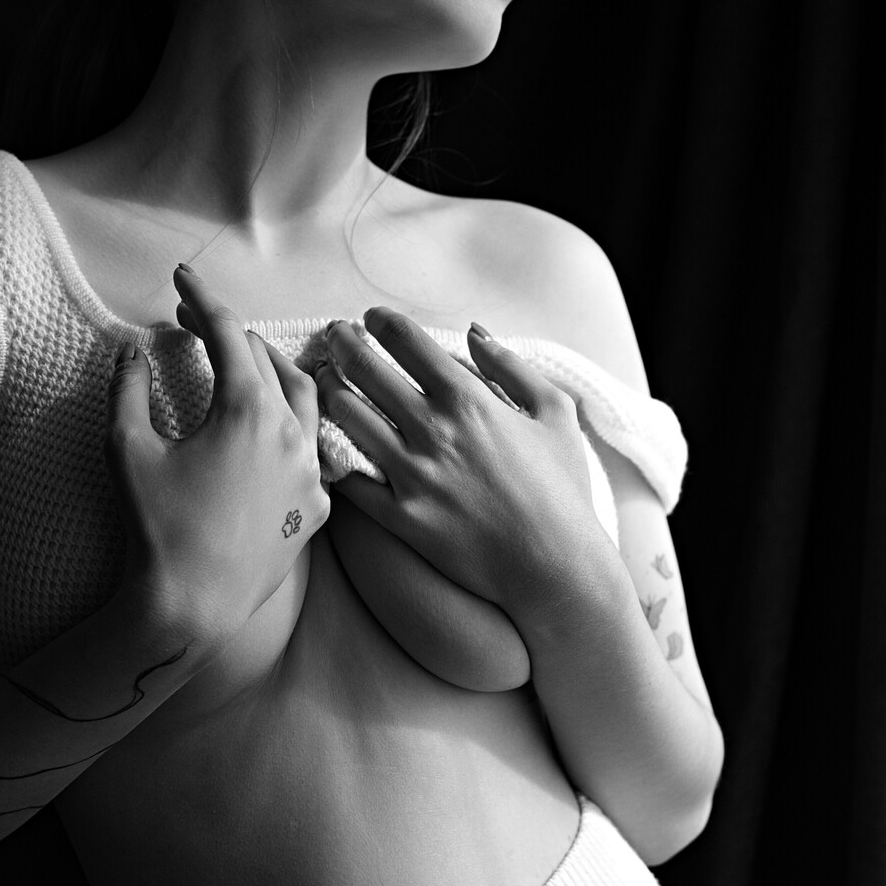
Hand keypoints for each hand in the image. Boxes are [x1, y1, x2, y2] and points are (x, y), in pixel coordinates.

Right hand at [105, 265, 329, 645]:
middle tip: (195, 320)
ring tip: (246, 361)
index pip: (228, 334)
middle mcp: (290, 433)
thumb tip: (130, 354)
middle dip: (230, 333)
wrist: (191, 606)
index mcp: (247, 410)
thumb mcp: (126, 448)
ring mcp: (310, 472)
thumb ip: (127, 389)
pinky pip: (314, 451)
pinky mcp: (316, 508)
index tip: (184, 276)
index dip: (203, 299)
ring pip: (305, 400)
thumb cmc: (155, 527)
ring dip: (274, 371)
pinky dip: (293, 427)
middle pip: (267, 360)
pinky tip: (275, 427)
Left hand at [315, 311, 601, 623]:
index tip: (370, 320)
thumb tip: (473, 332)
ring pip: (346, 417)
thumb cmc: (561, 489)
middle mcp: (433, 431)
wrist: (554, 566)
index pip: (406, 342)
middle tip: (334, 337)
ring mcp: (411, 475)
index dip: (380, 322)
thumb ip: (511, 366)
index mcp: (468, 400)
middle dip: (341, 344)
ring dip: (328, 390)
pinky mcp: (399, 517)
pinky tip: (327, 441)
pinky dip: (331, 454)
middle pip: (365, 370)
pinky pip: (349, 478)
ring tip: (323, 380)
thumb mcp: (554, 413)